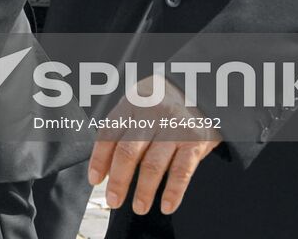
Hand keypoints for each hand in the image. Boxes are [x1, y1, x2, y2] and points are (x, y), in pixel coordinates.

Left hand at [87, 76, 220, 216]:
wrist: (202, 90)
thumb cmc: (164, 104)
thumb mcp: (140, 106)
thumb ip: (123, 131)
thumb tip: (105, 168)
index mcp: (132, 103)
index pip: (109, 133)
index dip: (99, 159)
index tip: (95, 180)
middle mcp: (151, 114)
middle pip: (128, 151)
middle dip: (119, 180)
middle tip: (113, 200)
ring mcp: (174, 127)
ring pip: (153, 164)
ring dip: (144, 190)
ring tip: (138, 207)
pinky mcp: (195, 140)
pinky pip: (182, 171)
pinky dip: (173, 192)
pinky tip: (166, 205)